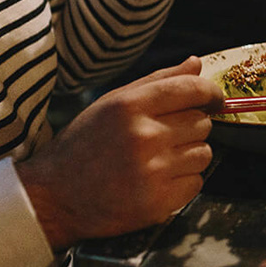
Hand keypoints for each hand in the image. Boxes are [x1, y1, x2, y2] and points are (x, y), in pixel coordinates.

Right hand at [16, 58, 223, 248]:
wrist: (52, 198)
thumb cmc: (84, 146)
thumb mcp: (113, 103)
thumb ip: (158, 81)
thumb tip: (196, 64)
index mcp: (130, 106)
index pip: (193, 89)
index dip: (211, 93)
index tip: (214, 100)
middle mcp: (144, 136)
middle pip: (202, 123)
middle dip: (190, 128)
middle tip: (163, 138)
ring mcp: (152, 172)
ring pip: (204, 153)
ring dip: (188, 156)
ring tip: (157, 161)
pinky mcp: (158, 203)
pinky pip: (197, 183)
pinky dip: (183, 183)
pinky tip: (157, 182)